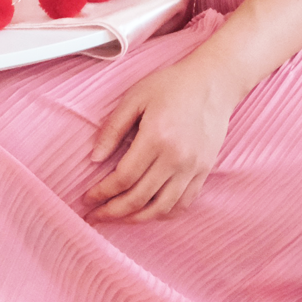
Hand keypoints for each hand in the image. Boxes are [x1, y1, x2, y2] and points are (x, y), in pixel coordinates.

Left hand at [83, 47, 237, 222]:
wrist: (213, 82)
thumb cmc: (172, 85)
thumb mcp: (136, 97)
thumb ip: (113, 128)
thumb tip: (94, 158)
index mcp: (156, 137)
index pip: (124, 177)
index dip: (102, 193)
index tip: (87, 198)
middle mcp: (176, 158)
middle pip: (140, 198)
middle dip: (113, 211)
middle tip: (95, 215)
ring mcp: (193, 168)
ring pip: (161, 209)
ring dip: (136, 219)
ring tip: (118, 217)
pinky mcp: (204, 172)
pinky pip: (183, 204)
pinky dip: (163, 214)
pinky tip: (148, 213)